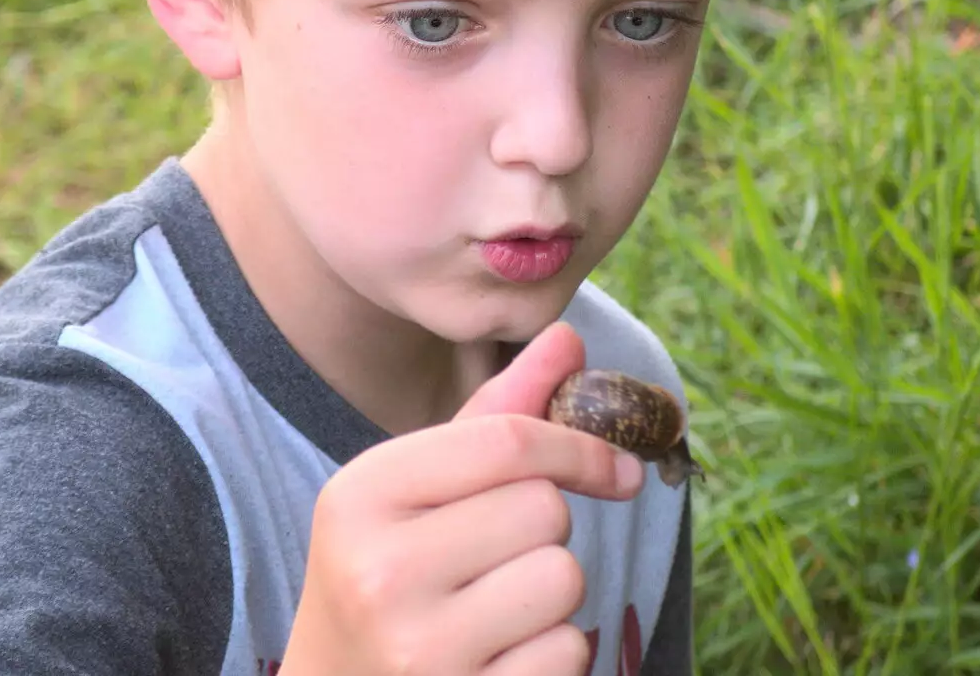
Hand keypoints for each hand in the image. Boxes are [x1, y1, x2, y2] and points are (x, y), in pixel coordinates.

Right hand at [280, 322, 643, 675]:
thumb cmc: (388, 573)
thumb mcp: (416, 490)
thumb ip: (494, 416)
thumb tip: (569, 337)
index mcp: (362, 494)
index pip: (506, 440)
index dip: (578, 446)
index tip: (617, 467)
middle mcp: (380, 570)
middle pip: (544, 509)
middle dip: (544, 528)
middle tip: (495, 556)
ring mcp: (417, 650)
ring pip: (564, 578)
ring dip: (551, 593)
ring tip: (495, 609)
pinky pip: (566, 651)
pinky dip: (552, 653)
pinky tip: (499, 658)